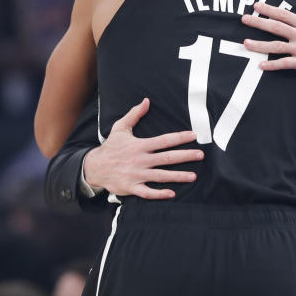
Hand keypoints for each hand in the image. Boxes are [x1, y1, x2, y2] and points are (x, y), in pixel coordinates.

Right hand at [82, 98, 203, 198]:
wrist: (94, 167)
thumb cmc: (111, 147)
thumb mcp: (120, 128)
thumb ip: (134, 114)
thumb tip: (146, 101)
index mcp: (140, 145)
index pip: (164, 140)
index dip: (179, 138)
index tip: (193, 136)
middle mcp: (140, 160)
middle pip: (166, 158)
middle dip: (185, 156)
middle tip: (201, 155)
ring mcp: (136, 175)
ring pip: (160, 176)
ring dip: (177, 176)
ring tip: (193, 176)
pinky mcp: (132, 187)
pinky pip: (147, 192)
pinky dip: (158, 194)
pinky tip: (171, 194)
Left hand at [241, 0, 295, 91]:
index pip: (285, 14)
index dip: (269, 9)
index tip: (256, 5)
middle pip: (276, 27)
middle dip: (258, 22)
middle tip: (244, 19)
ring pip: (276, 46)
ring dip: (259, 45)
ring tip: (245, 43)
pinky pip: (284, 64)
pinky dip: (272, 65)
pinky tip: (260, 65)